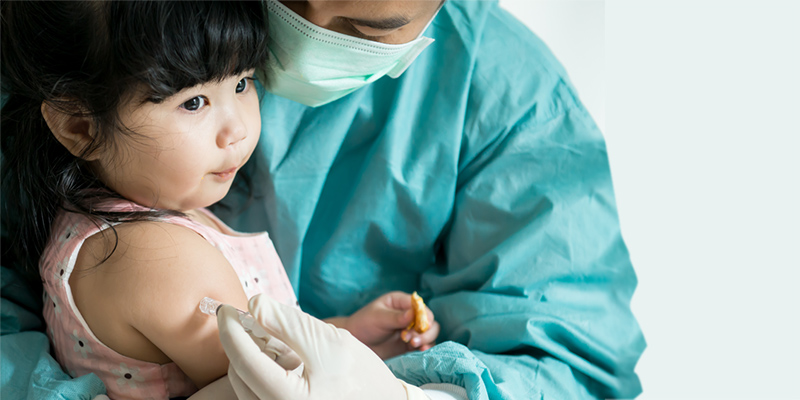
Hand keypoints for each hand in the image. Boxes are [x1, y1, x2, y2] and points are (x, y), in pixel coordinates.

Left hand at [217, 294, 430, 399]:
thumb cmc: (360, 375)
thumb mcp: (328, 342)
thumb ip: (288, 323)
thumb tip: (254, 304)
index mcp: (287, 399)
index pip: (244, 360)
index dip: (232, 329)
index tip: (226, 308)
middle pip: (240, 371)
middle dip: (244, 341)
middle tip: (256, 318)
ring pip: (245, 381)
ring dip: (253, 355)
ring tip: (276, 339)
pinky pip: (257, 389)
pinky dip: (262, 368)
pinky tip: (282, 356)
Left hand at [343, 291, 439, 359]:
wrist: (354, 343)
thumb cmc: (363, 324)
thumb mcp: (377, 318)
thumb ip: (395, 317)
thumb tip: (414, 314)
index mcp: (400, 302)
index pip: (419, 305)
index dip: (423, 315)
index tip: (419, 326)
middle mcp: (408, 314)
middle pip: (428, 320)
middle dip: (425, 330)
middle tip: (412, 339)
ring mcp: (410, 330)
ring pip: (429, 332)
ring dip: (426, 339)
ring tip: (413, 345)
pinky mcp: (409, 344)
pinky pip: (423, 344)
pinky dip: (425, 347)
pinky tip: (421, 351)